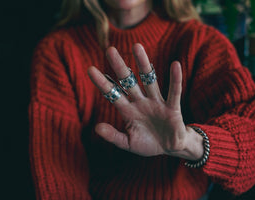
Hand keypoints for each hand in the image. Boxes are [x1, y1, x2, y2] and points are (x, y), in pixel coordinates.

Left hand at [88, 43, 202, 159]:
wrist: (170, 148)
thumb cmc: (147, 143)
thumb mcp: (128, 143)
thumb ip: (113, 136)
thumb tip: (96, 128)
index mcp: (128, 111)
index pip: (113, 93)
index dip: (102, 82)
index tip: (90, 69)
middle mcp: (140, 102)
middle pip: (128, 81)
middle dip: (120, 67)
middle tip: (110, 50)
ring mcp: (156, 103)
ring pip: (149, 80)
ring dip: (144, 65)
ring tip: (136, 47)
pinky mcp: (172, 107)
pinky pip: (174, 92)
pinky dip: (175, 80)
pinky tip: (175, 65)